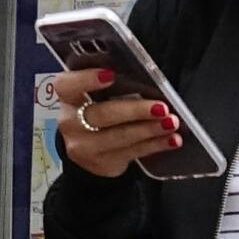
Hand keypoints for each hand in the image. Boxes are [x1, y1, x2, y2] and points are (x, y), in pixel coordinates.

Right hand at [44, 70, 177, 179]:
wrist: (87, 149)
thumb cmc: (98, 111)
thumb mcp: (97, 95)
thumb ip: (113, 85)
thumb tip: (148, 77)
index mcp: (68, 97)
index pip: (67, 86)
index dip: (87, 79)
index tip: (110, 75)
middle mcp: (71, 122)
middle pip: (102, 114)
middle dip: (135, 111)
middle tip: (161, 108)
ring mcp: (84, 146)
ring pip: (120, 137)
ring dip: (150, 129)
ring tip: (171, 123)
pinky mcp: (101, 163)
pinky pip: (132, 153)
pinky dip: (155, 145)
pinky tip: (171, 139)